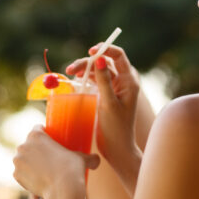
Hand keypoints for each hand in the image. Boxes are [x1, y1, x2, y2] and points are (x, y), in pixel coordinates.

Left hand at [13, 125, 99, 198]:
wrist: (62, 191)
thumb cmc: (72, 170)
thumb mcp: (83, 159)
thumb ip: (90, 158)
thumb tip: (97, 161)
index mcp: (36, 135)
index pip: (37, 128)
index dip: (44, 133)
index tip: (50, 140)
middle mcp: (23, 146)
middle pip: (29, 144)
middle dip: (36, 150)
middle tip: (49, 158)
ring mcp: (18, 161)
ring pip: (24, 159)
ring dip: (31, 163)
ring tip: (45, 172)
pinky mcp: (16, 175)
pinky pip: (22, 173)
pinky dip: (28, 176)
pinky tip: (40, 182)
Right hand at [66, 45, 140, 164]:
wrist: (117, 149)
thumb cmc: (116, 128)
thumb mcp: (108, 104)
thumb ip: (104, 81)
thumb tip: (100, 60)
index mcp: (129, 81)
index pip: (119, 56)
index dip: (105, 50)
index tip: (91, 51)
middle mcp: (123, 82)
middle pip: (105, 62)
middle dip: (88, 62)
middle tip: (71, 69)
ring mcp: (114, 88)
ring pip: (98, 71)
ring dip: (84, 69)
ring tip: (70, 72)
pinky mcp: (106, 95)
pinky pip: (96, 80)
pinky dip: (85, 78)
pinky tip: (75, 79)